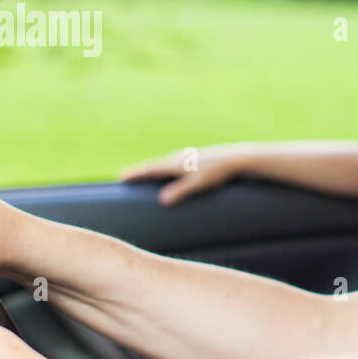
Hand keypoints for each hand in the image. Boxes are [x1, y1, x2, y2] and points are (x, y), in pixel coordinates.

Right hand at [119, 146, 241, 204]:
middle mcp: (178, 158)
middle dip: (141, 172)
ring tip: (145, 176)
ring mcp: (187, 157)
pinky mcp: (196, 159)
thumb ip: (180, 192)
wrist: (236, 159)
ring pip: (165, 164)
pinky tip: (170, 173)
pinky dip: (166, 170)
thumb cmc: (217, 173)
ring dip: (153, 170)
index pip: (150, 169)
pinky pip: (175, 165)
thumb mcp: (198, 184)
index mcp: (175, 164)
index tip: (121, 177)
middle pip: (154, 166)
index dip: (135, 174)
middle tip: (127, 177)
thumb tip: (162, 201)